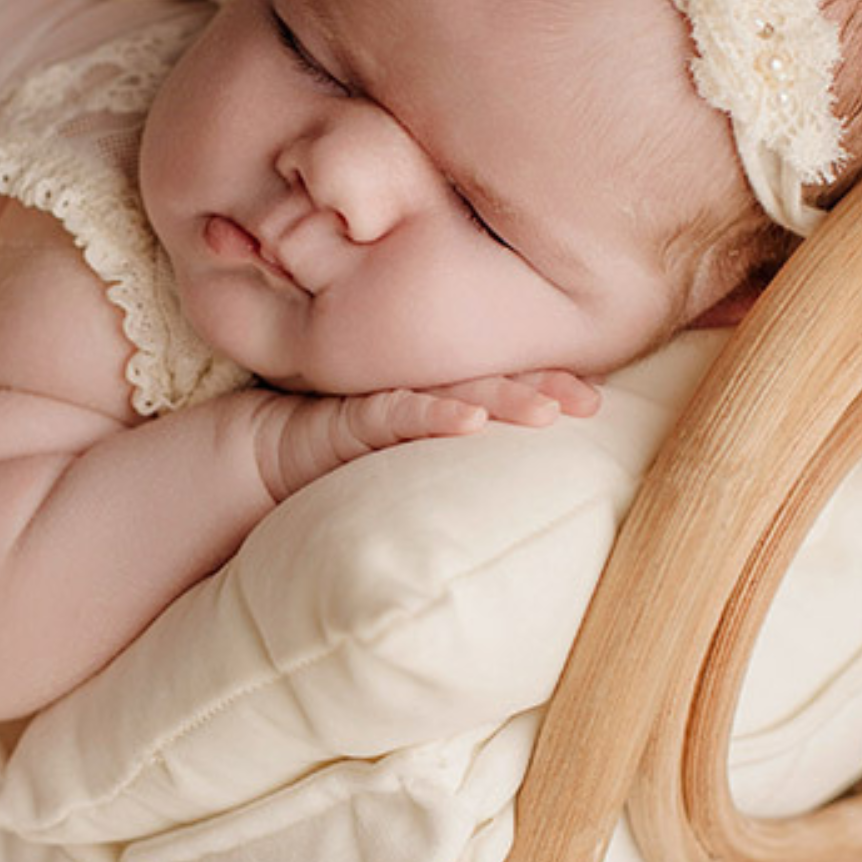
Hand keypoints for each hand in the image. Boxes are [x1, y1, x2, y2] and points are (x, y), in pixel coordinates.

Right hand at [253, 369, 599, 500]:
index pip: (504, 382)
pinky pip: (398, 414)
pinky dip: (435, 416)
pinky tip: (471, 423)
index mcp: (438, 397)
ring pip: (457, 393)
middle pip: (493, 382)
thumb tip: (521, 479)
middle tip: (591, 400)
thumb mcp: (405, 455)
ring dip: (506, 399)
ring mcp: (386, 399)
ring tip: (551, 412)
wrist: (264, 455)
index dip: (550, 382)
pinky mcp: (351, 417)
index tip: (596, 396)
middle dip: (545, 387)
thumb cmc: (338, 456)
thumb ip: (452, 450)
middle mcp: (418, 390)